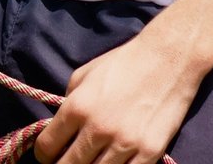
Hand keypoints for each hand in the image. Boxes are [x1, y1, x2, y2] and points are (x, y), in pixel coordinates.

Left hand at [33, 34, 200, 163]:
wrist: (167, 59)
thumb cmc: (123, 64)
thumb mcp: (84, 75)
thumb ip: (68, 103)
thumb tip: (59, 128)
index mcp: (77, 107)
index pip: (47, 147)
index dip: (44, 155)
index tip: (49, 155)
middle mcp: (98, 128)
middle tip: (69, 160)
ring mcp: (125, 144)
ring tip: (92, 161)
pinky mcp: (150, 153)